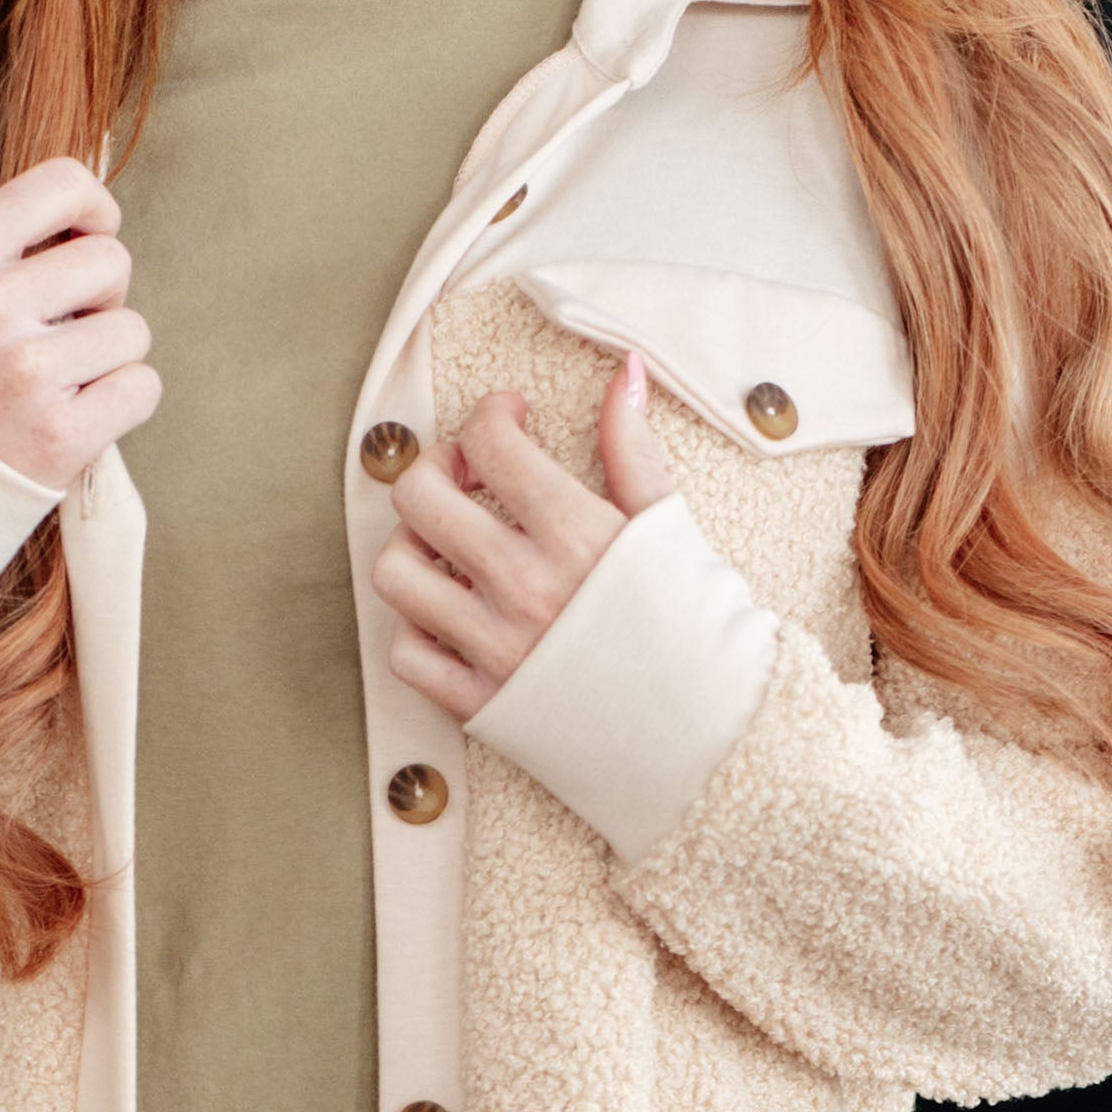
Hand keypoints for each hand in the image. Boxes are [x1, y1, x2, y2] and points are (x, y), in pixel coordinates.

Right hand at [0, 158, 158, 485]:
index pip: (63, 182)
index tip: (86, 239)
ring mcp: (26, 373)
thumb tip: (93, 216)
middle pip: (112, 260)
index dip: (94, 210)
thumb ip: (5, 245)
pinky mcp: (60, 435)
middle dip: (101, 296)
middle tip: (63, 331)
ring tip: (59, 381)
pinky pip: (142, 387)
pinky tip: (76, 415)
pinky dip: (121, 403)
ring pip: (132, 330)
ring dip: (109, 357)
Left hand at [376, 357, 673, 725]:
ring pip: (396, 573)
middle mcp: (524, 586)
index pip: (488, 442)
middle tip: (468, 476)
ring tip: (446, 547)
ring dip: (411, 547)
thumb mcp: (672, 528)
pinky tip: (451, 615)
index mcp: (574, 534)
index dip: (491, 415)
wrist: (715, 740)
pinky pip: (407, 656)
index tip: (511, 420)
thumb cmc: (701, 632)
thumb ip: (634, 448)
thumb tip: (627, 372)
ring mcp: (496, 649)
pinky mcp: (483, 705)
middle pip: (420, 497)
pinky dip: (416, 629)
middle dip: (436, 468)